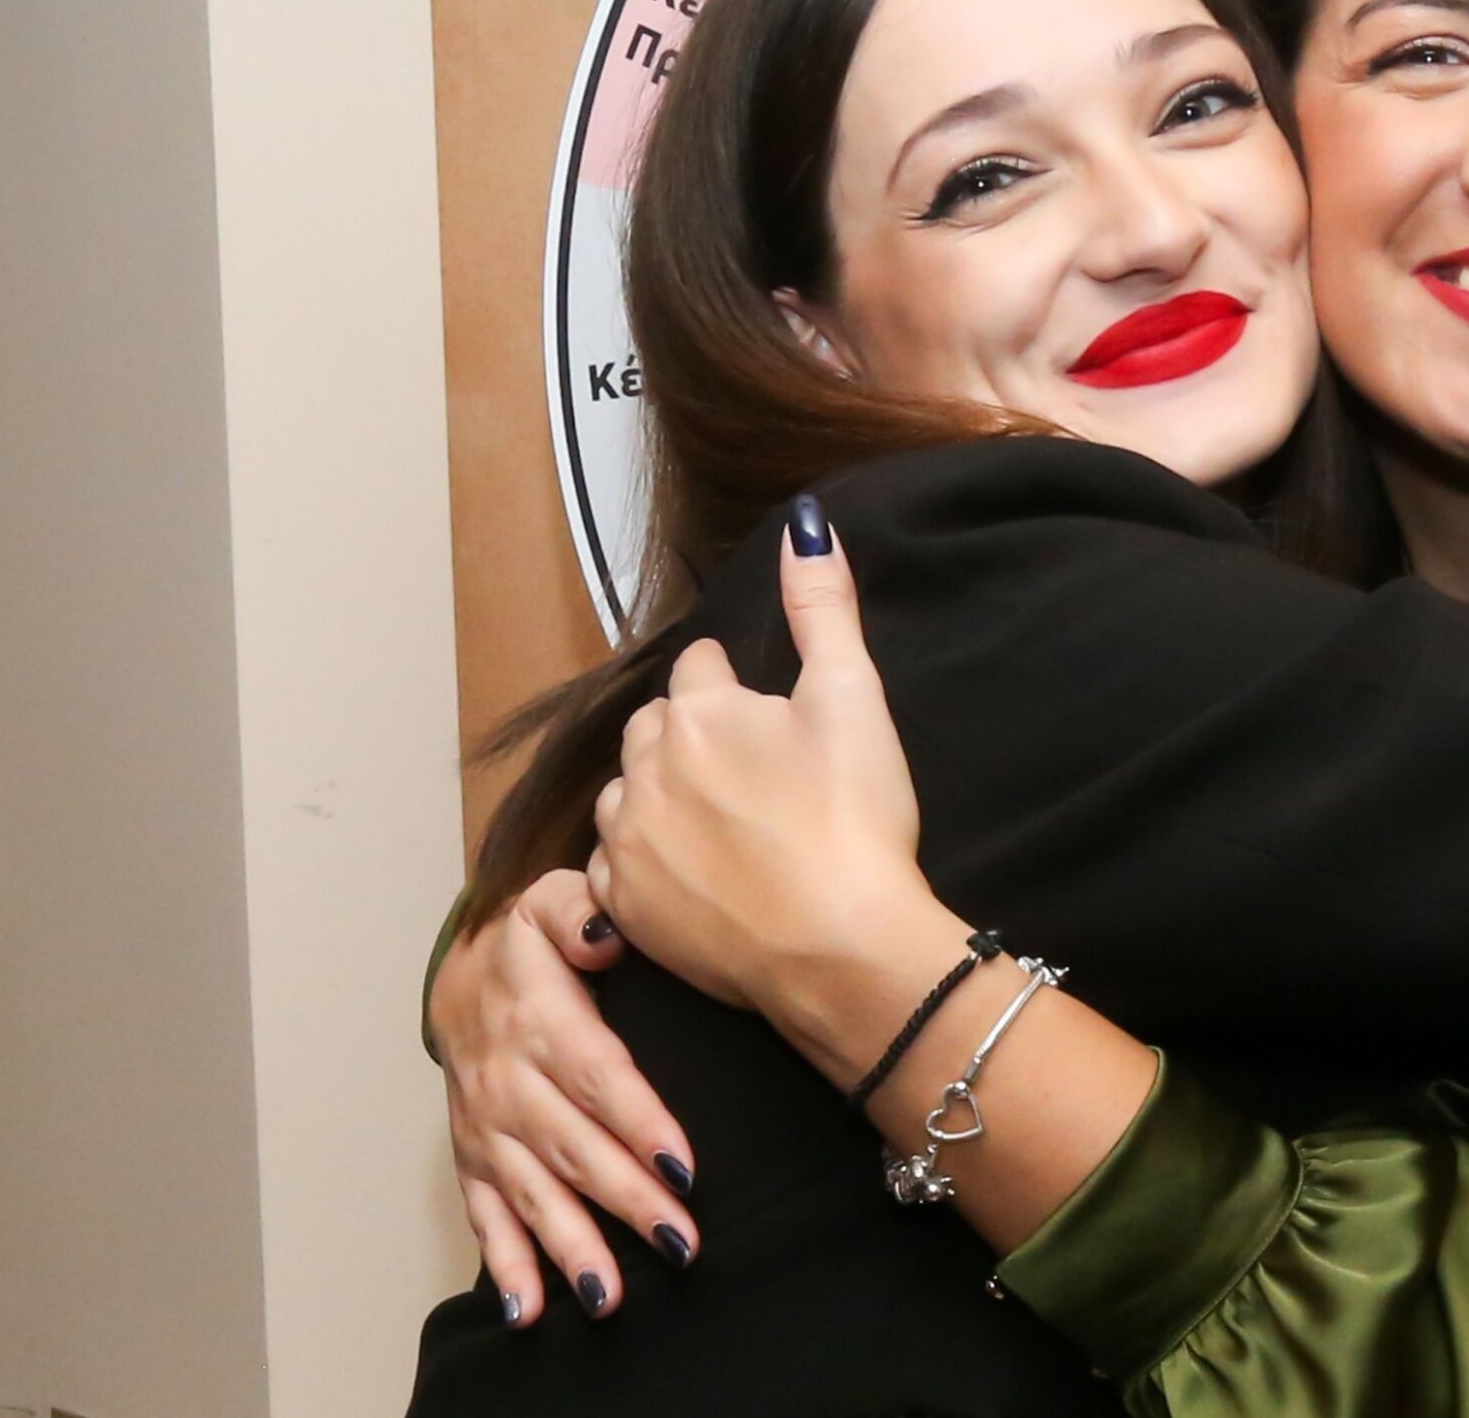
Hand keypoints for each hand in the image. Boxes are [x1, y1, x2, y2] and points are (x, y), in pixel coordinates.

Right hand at [432, 868, 700, 1324]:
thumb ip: (583, 909)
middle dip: (628, 1199)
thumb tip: (606, 933)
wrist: (460, 971)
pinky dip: (507, 1265)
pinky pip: (487, 1217)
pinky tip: (531, 1311)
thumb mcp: (553, 900)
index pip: (598, 1077)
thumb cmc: (530, 941)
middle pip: (575, 1147)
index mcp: (540, 1021)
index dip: (639, 1122)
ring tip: (610, 1294)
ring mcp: (487, 1127)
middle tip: (681, 1242)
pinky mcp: (474, 1159)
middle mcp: (509, 1082)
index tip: (682, 1165)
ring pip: (534, 1193)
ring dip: (572, 1245)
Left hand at [590, 507, 935, 1018]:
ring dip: (659, 794)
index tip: (769, 716)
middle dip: (690, 734)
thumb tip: (802, 520)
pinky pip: (614, 865)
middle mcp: (645, 768)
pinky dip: (645, 860)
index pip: (701, 668)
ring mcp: (628, 841)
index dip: (737, 685)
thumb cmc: (854, 818)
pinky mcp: (624, 907)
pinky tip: (694, 873)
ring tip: (719, 820)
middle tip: (750, 769)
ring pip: (626, 793)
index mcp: (698, 710)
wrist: (839, 948)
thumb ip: (822, 604)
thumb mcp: (852, 696)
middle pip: (655, 727)